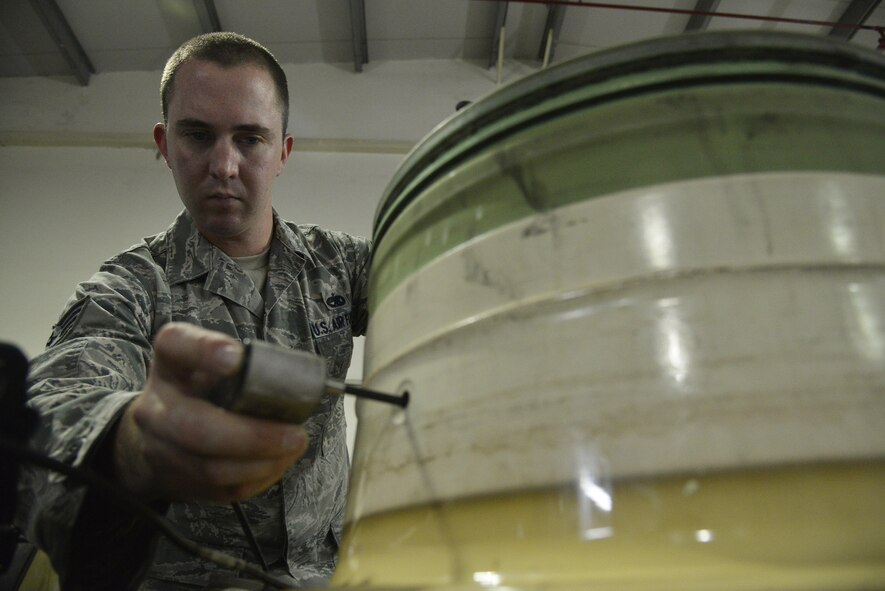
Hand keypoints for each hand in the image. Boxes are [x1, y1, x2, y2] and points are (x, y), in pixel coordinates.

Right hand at [113, 322, 308, 502]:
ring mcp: (159, 448)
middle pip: (196, 428)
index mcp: (170, 361)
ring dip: (262, 463)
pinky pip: (220, 489)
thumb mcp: (212, 362)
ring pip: (211, 468)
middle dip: (253, 437)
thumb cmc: (200, 389)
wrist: (157, 434)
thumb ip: (245, 364)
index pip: (177, 345)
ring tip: (292, 449)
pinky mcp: (174, 481)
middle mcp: (155, 405)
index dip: (206, 351)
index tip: (236, 358)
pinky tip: (277, 463)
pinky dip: (257, 478)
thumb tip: (295, 385)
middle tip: (295, 435)